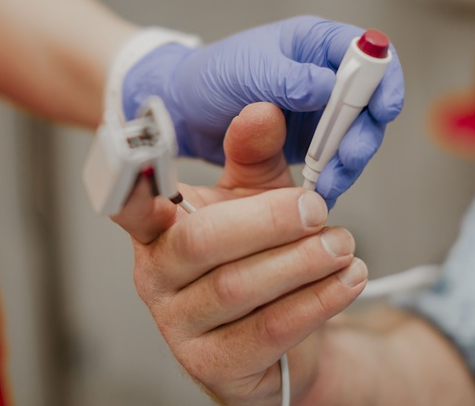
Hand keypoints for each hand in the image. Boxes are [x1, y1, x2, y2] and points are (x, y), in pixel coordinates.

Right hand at [113, 103, 367, 404]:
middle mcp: (155, 277)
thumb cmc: (259, 256)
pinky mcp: (214, 365)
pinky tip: (347, 280)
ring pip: (237, 288)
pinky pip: (268, 331)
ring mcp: (179, 327)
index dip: (131, 180)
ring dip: (301, 262)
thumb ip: (255, 153)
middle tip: (316, 208)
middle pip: (201, 243)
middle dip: (267, 222)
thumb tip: (263, 109)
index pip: (127, 203)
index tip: (146, 149)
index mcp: (155, 229)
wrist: (282, 337)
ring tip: (342, 244)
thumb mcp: (256, 196)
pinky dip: (316, 302)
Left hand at [121, 16, 403, 206]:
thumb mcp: (248, 71)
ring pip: (355, 135)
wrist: (183, 111)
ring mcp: (319, 110)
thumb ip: (289, 78)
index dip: (384, 79)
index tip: (383, 109)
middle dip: (364, 133)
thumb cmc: (211, 76)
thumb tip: (329, 87)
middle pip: (370, 101)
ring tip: (329, 183)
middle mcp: (323, 74)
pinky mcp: (310, 141)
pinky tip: (320, 191)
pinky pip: (333, 158)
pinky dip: (331, 174)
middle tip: (347, 159)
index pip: (368, 53)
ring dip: (348, 161)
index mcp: (313, 43)